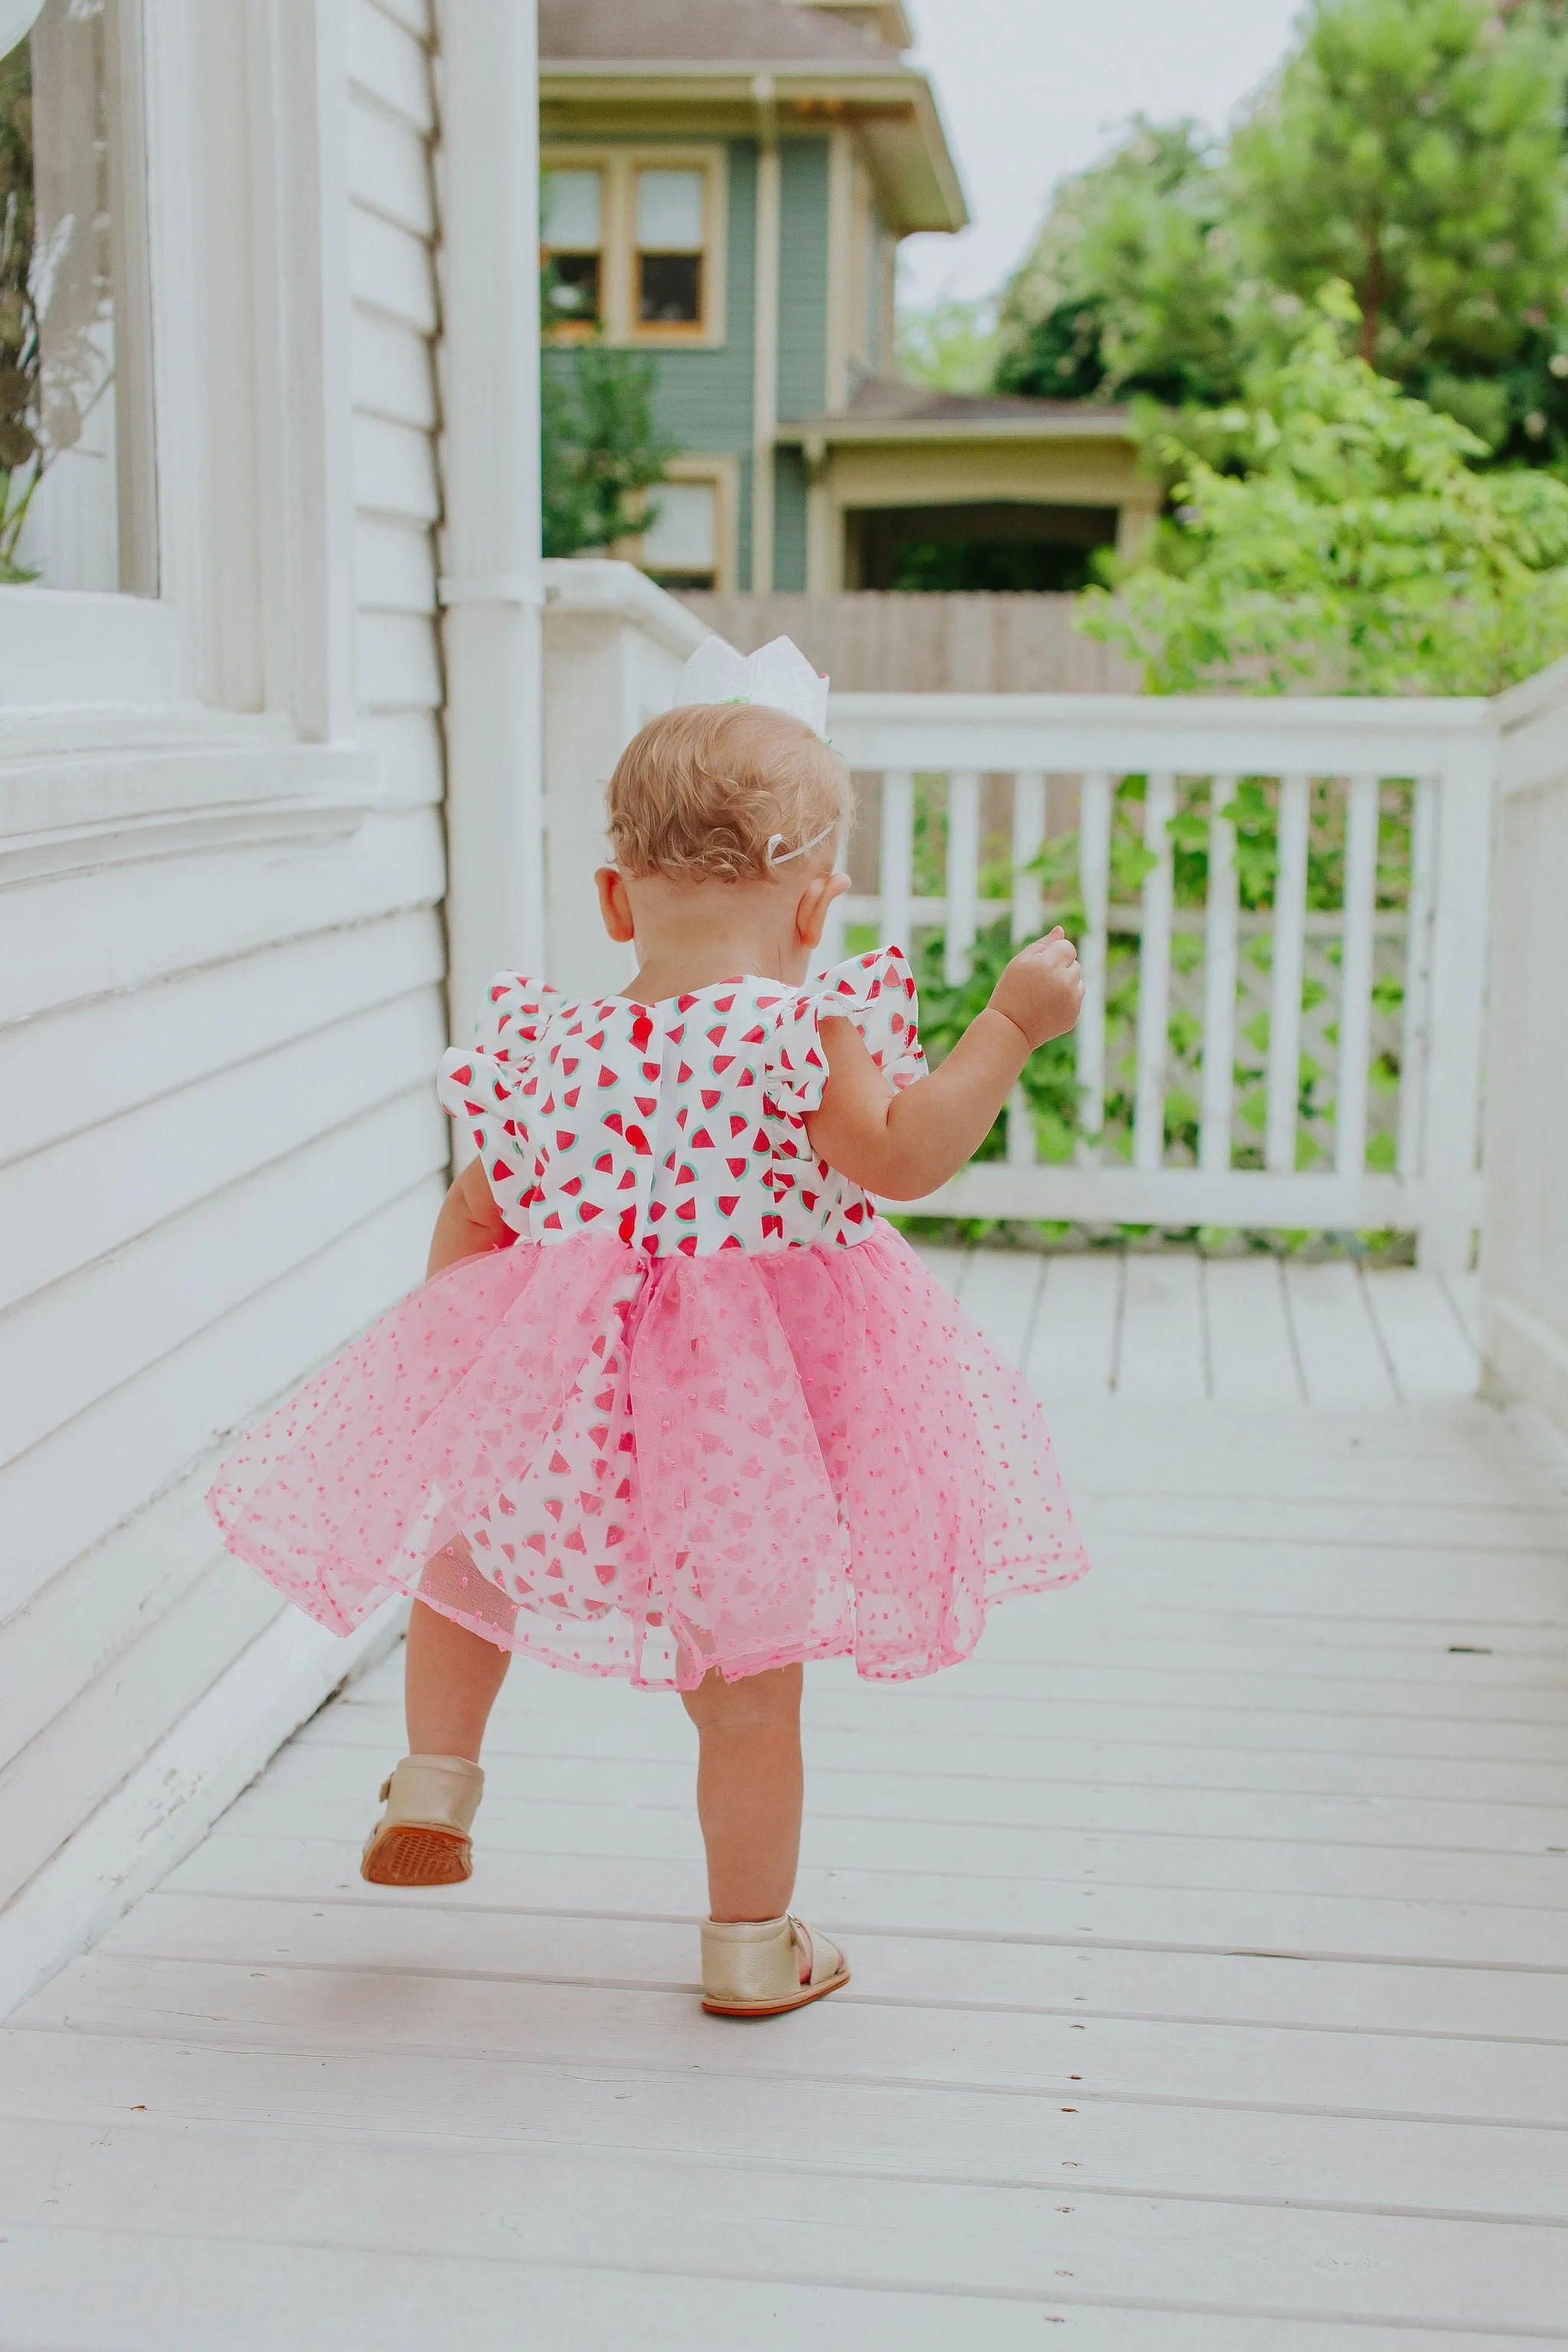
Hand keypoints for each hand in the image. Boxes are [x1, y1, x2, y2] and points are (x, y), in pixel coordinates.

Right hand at [988, 927, 1084, 1050]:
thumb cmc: (1011, 990)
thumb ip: (1042, 944)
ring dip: (1066, 982)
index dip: (1054, 954)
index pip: (1068, 947)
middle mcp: (1064, 981)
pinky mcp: (1074, 1014)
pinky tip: (1049, 1006)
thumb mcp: (1020, 962)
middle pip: (1074, 963)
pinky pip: (1077, 997)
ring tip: (1044, 994)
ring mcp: (1071, 999)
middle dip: (1061, 968)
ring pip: (1077, 980)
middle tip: (1039, 983)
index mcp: (1049, 964)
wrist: (1011, 1027)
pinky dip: (1067, 999)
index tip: (1041, 965)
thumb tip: (1061, 930)